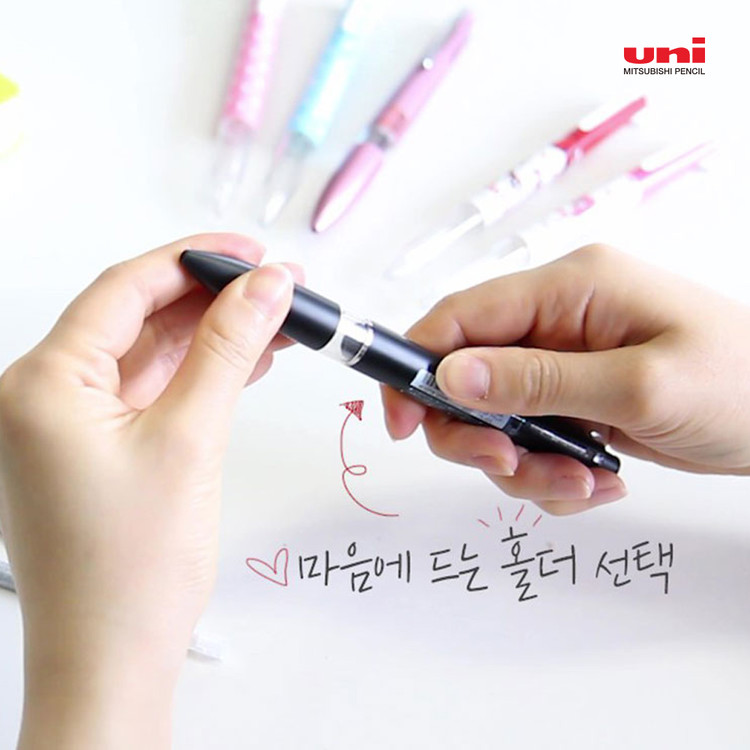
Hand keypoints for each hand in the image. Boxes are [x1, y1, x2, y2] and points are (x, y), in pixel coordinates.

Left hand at [0, 234, 295, 748]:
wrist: (114, 658)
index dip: (192, 261)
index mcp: (42, 384)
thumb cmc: (129, 572)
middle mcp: (45, 397)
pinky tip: (246, 360)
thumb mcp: (190, 439)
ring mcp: (71, 424)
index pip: (122, 290)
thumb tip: (266, 289)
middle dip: (211, 299)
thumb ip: (229, 351)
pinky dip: (199, 374)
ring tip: (275, 320)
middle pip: (137, 317)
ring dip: (212, 336)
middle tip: (274, 286)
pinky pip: (153, 390)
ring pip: (150, 354)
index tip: (249, 252)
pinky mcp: (99, 447)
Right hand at [383, 245, 749, 514]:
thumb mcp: (640, 387)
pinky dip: (550, 473)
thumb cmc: (744, 384)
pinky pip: (530, 441)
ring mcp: (565, 363)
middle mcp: (558, 320)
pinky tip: (598, 484)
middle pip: (468, 375)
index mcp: (570, 289)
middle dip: (477, 433)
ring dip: (522, 464)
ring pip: (496, 419)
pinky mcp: (575, 401)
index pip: (462, 316)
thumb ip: (539, 381)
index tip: (401, 422)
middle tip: (510, 467)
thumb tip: (449, 375)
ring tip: (580, 484)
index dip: (418, 365)